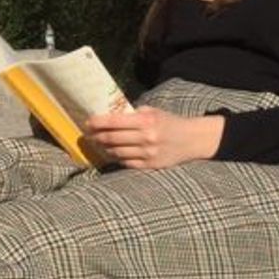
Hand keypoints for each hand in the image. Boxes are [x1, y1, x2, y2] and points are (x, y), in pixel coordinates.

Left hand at [83, 108, 222, 169]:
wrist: (192, 139)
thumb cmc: (168, 122)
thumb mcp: (152, 111)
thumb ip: (132, 114)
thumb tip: (106, 114)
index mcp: (146, 121)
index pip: (114, 122)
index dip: (97, 123)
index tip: (87, 122)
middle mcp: (146, 138)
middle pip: (112, 138)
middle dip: (96, 136)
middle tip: (88, 134)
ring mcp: (148, 154)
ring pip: (116, 152)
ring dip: (104, 148)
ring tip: (97, 143)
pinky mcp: (150, 166)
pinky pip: (126, 162)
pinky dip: (116, 157)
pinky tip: (111, 152)